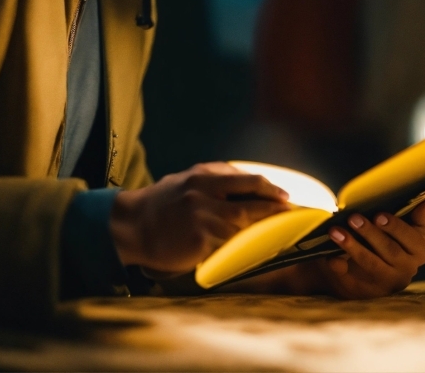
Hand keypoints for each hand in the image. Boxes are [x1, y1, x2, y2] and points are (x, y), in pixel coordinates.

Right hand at [110, 162, 289, 274]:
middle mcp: (205, 192)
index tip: (286, 197)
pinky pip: (229, 244)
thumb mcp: (186, 180)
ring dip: (265, 228)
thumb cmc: (161, 204)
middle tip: (293, 214)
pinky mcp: (199, 240)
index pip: (248, 180)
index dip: (270, 189)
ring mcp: (203, 216)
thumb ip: (213, 180)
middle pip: (253, 197)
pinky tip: (254, 249)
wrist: (132, 225)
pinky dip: (244, 246)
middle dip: (276, 207)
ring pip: (244, 222)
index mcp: (204, 175)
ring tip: (280, 233)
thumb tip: (244, 184)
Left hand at [263, 190, 424, 298]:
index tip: (379, 215)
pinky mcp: (366, 289)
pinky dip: (339, 265)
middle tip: (354, 218)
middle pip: (392, 251)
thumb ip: (423, 207)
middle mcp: (408, 266)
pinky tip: (329, 256)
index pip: (416, 239)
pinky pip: (352, 278)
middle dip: (372, 234)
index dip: (397, 228)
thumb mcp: (406, 217)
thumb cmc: (388, 231)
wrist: (361, 260)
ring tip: (335, 231)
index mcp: (420, 246)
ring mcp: (387, 279)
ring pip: (372, 264)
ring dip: (353, 247)